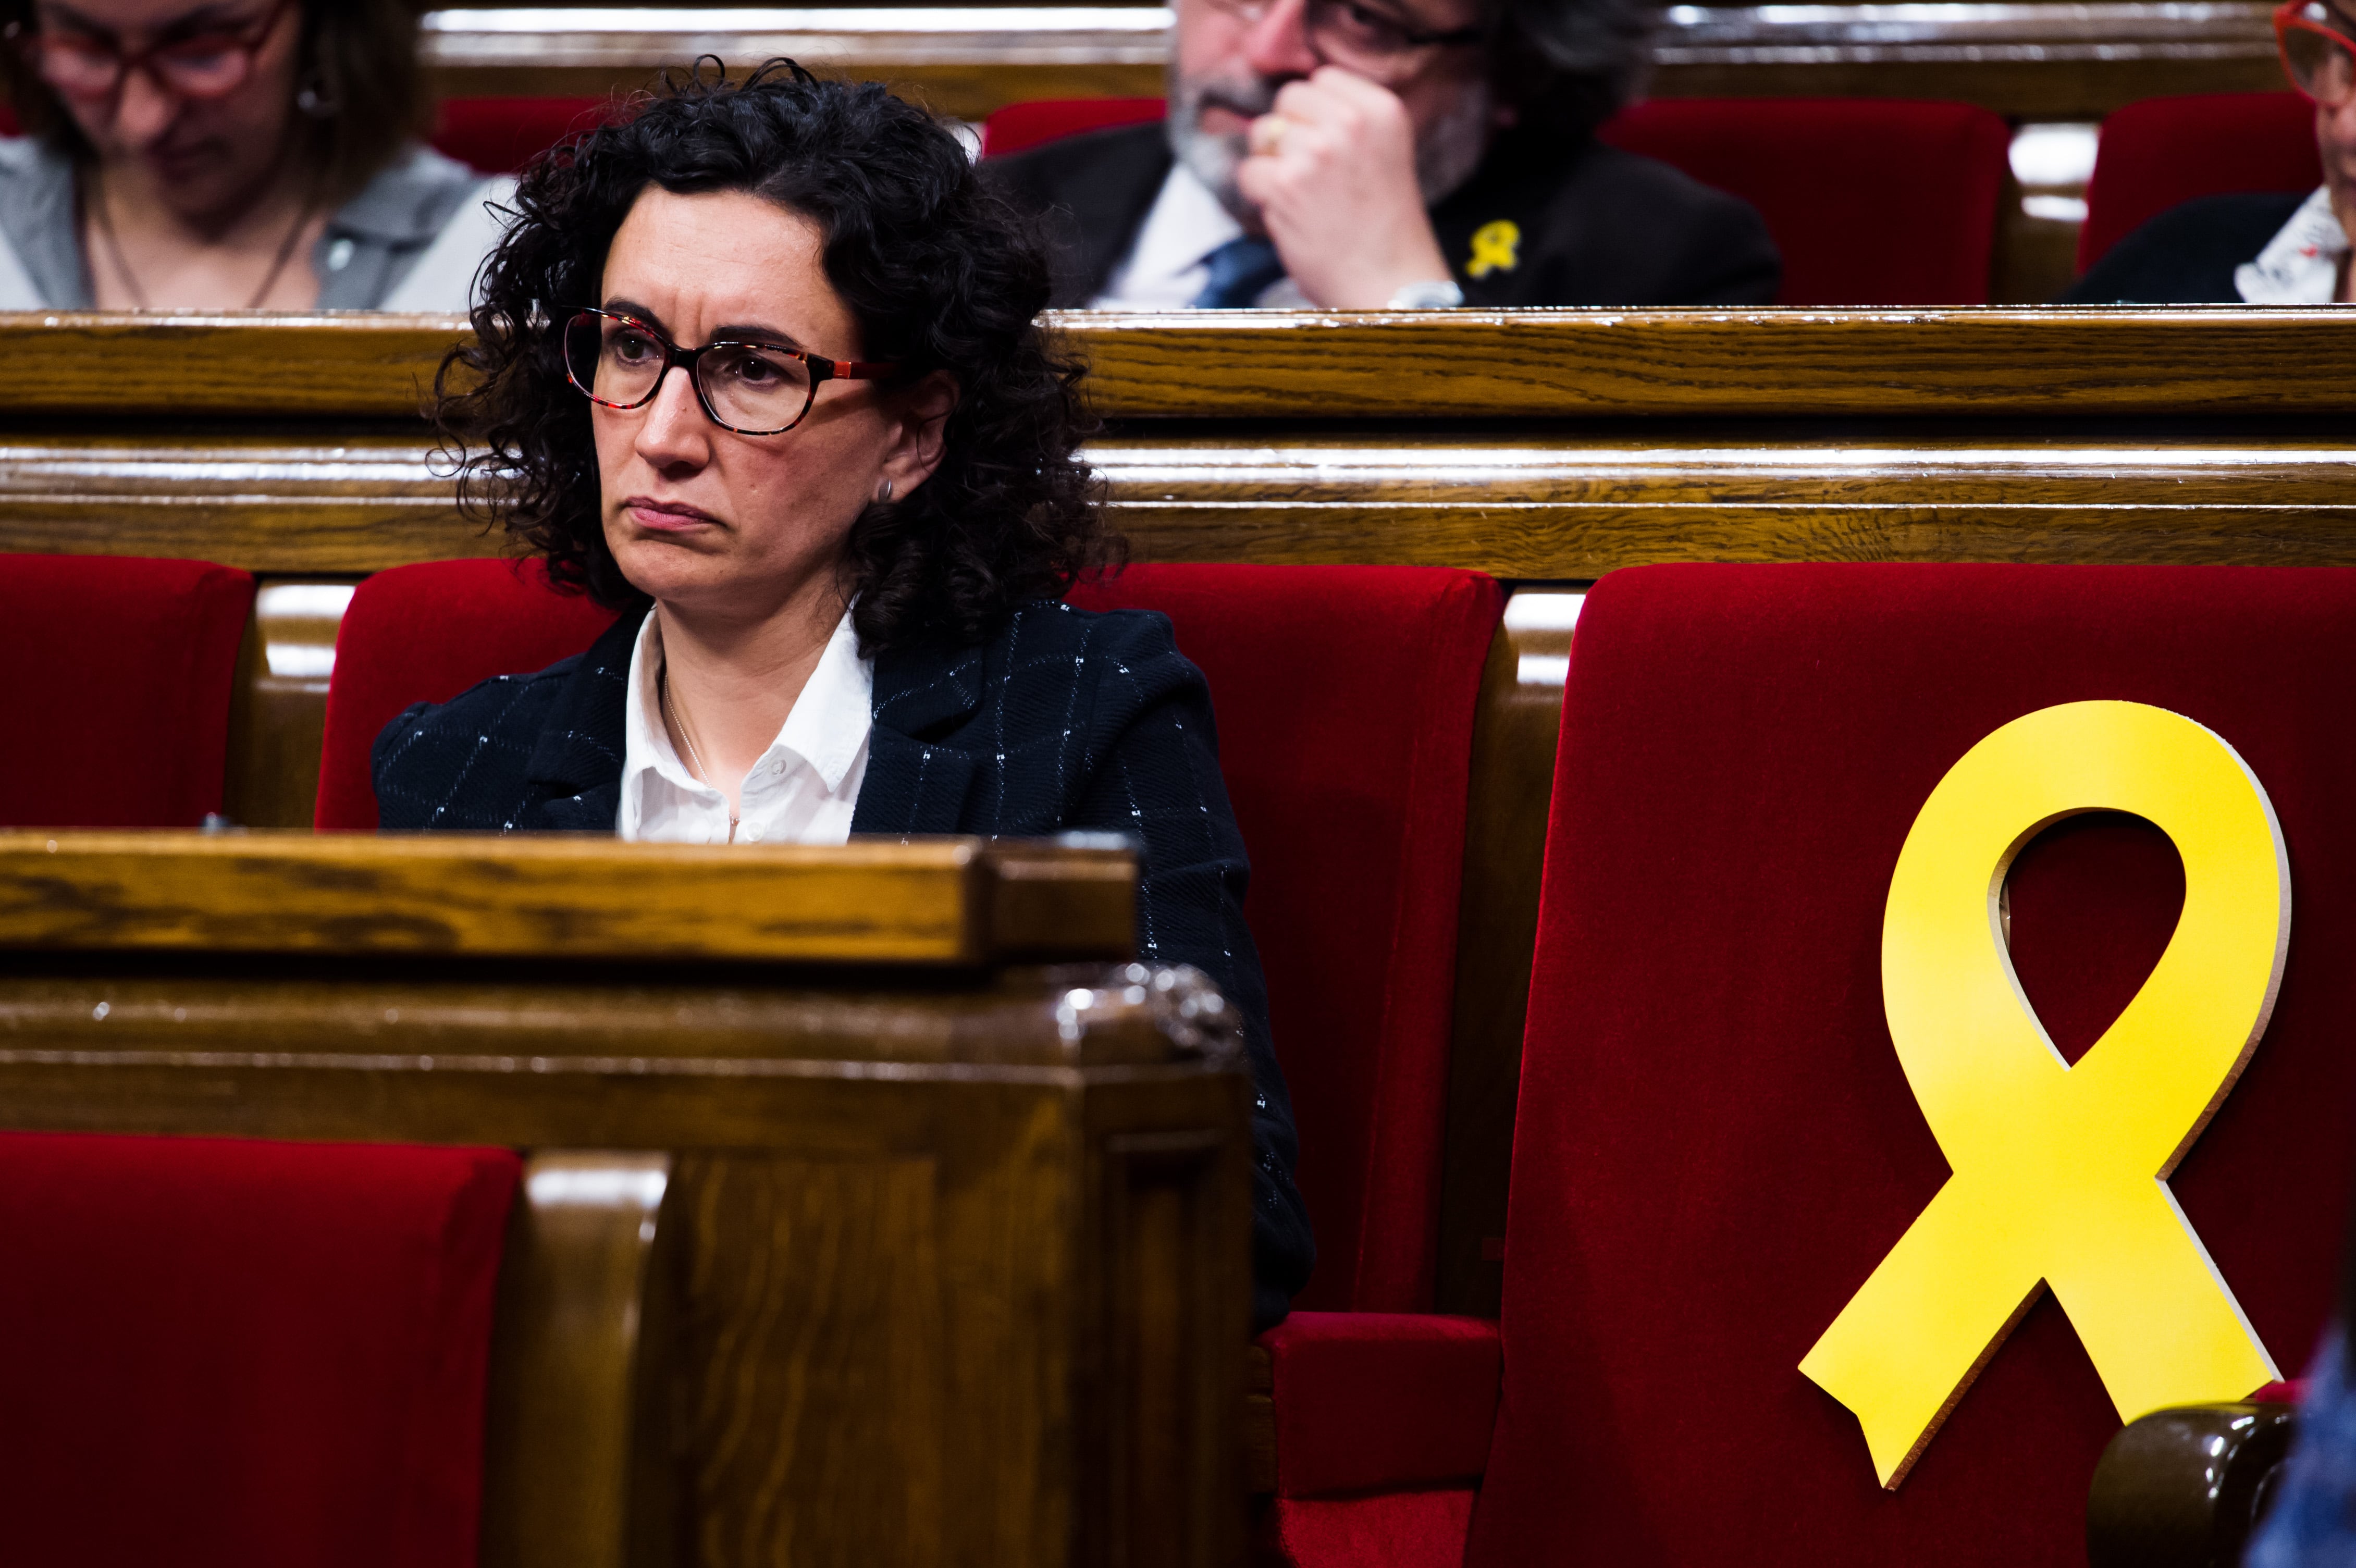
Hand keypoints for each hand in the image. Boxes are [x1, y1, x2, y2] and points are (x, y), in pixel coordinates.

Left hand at [1234, 66, 1454, 309]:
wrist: (1389, 282)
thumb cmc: (1386, 226)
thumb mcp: (1384, 151)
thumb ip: (1348, 119)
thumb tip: (1294, 105)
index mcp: (1382, 110)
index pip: (1322, 78)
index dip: (1313, 110)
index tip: (1325, 140)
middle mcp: (1350, 123)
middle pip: (1288, 99)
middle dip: (1288, 131)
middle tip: (1310, 170)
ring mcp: (1316, 151)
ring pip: (1262, 134)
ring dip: (1272, 164)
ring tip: (1304, 195)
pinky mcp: (1285, 184)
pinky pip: (1249, 172)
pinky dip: (1260, 195)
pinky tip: (1290, 213)